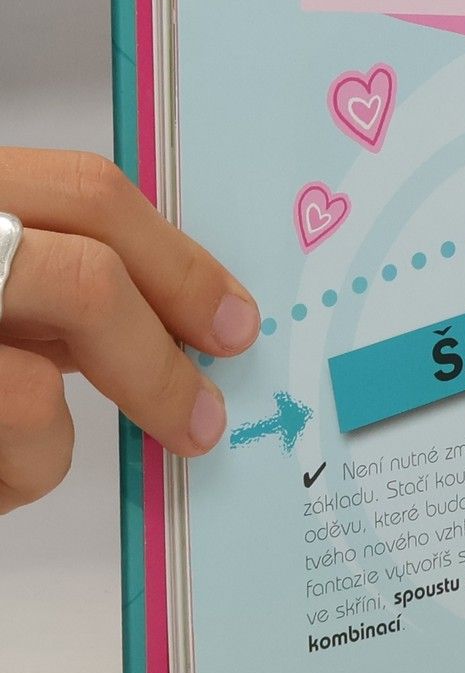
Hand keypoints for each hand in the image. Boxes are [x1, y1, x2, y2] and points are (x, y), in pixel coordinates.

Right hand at [0, 149, 258, 511]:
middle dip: (156, 361)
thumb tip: (190, 319)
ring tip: (26, 459)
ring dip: (50, 446)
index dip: (178, 261)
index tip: (233, 322)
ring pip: (29, 393)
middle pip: (83, 280)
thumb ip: (55, 279)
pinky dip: (1, 480)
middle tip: (202, 420)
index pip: (87, 193)